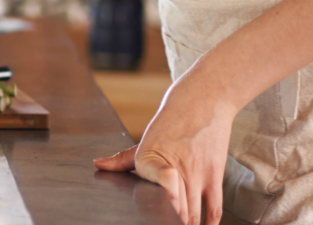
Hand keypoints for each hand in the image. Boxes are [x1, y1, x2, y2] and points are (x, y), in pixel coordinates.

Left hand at [94, 78, 237, 224]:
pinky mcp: (214, 175)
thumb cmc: (172, 120)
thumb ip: (123, 159)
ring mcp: (196, 173)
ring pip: (193, 213)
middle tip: (164, 224)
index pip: (150, 190)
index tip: (158, 214)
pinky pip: (214, 208)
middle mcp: (173, 169)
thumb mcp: (146, 139)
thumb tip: (98, 164)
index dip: (159, 203)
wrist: (203, 100)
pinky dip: (209, 222)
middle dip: (171, 221)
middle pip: (174, 210)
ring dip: (188, 224)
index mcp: (148, 160)